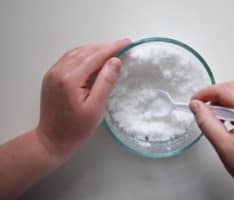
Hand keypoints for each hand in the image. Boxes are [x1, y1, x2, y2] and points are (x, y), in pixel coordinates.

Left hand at [36, 39, 129, 158]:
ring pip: (77, 53)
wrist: (52, 139)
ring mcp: (53, 73)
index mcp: (70, 79)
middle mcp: (59, 71)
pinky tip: (93, 59)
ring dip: (94, 50)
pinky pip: (69, 59)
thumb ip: (105, 82)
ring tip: (110, 52)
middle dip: (104, 48)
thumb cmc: (76, 128)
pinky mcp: (51, 76)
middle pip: (85, 52)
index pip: (95, 56)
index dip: (112, 48)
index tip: (126, 43)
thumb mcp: (95, 108)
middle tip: (122, 47)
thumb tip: (115, 61)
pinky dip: (83, 55)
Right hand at [190, 81, 233, 198]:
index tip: (195, 101)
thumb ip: (206, 122)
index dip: (206, 93)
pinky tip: (233, 114)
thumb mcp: (223, 146)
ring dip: (229, 95)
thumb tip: (196, 106)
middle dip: (216, 93)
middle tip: (203, 106)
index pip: (227, 91)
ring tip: (218, 112)